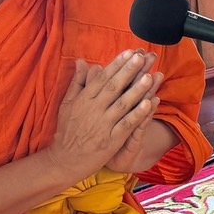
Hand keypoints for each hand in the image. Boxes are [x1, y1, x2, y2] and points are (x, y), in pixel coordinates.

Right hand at [51, 51, 162, 182]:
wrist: (64, 160)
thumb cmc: (67, 130)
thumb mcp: (68, 104)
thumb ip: (78, 82)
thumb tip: (82, 61)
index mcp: (83, 99)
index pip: (102, 78)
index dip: (117, 64)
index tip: (129, 52)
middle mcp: (93, 109)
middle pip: (114, 87)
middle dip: (129, 71)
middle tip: (142, 57)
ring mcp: (103, 124)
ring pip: (123, 104)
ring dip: (137, 89)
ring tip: (150, 76)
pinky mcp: (111, 140)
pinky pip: (127, 124)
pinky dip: (138, 114)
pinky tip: (149, 103)